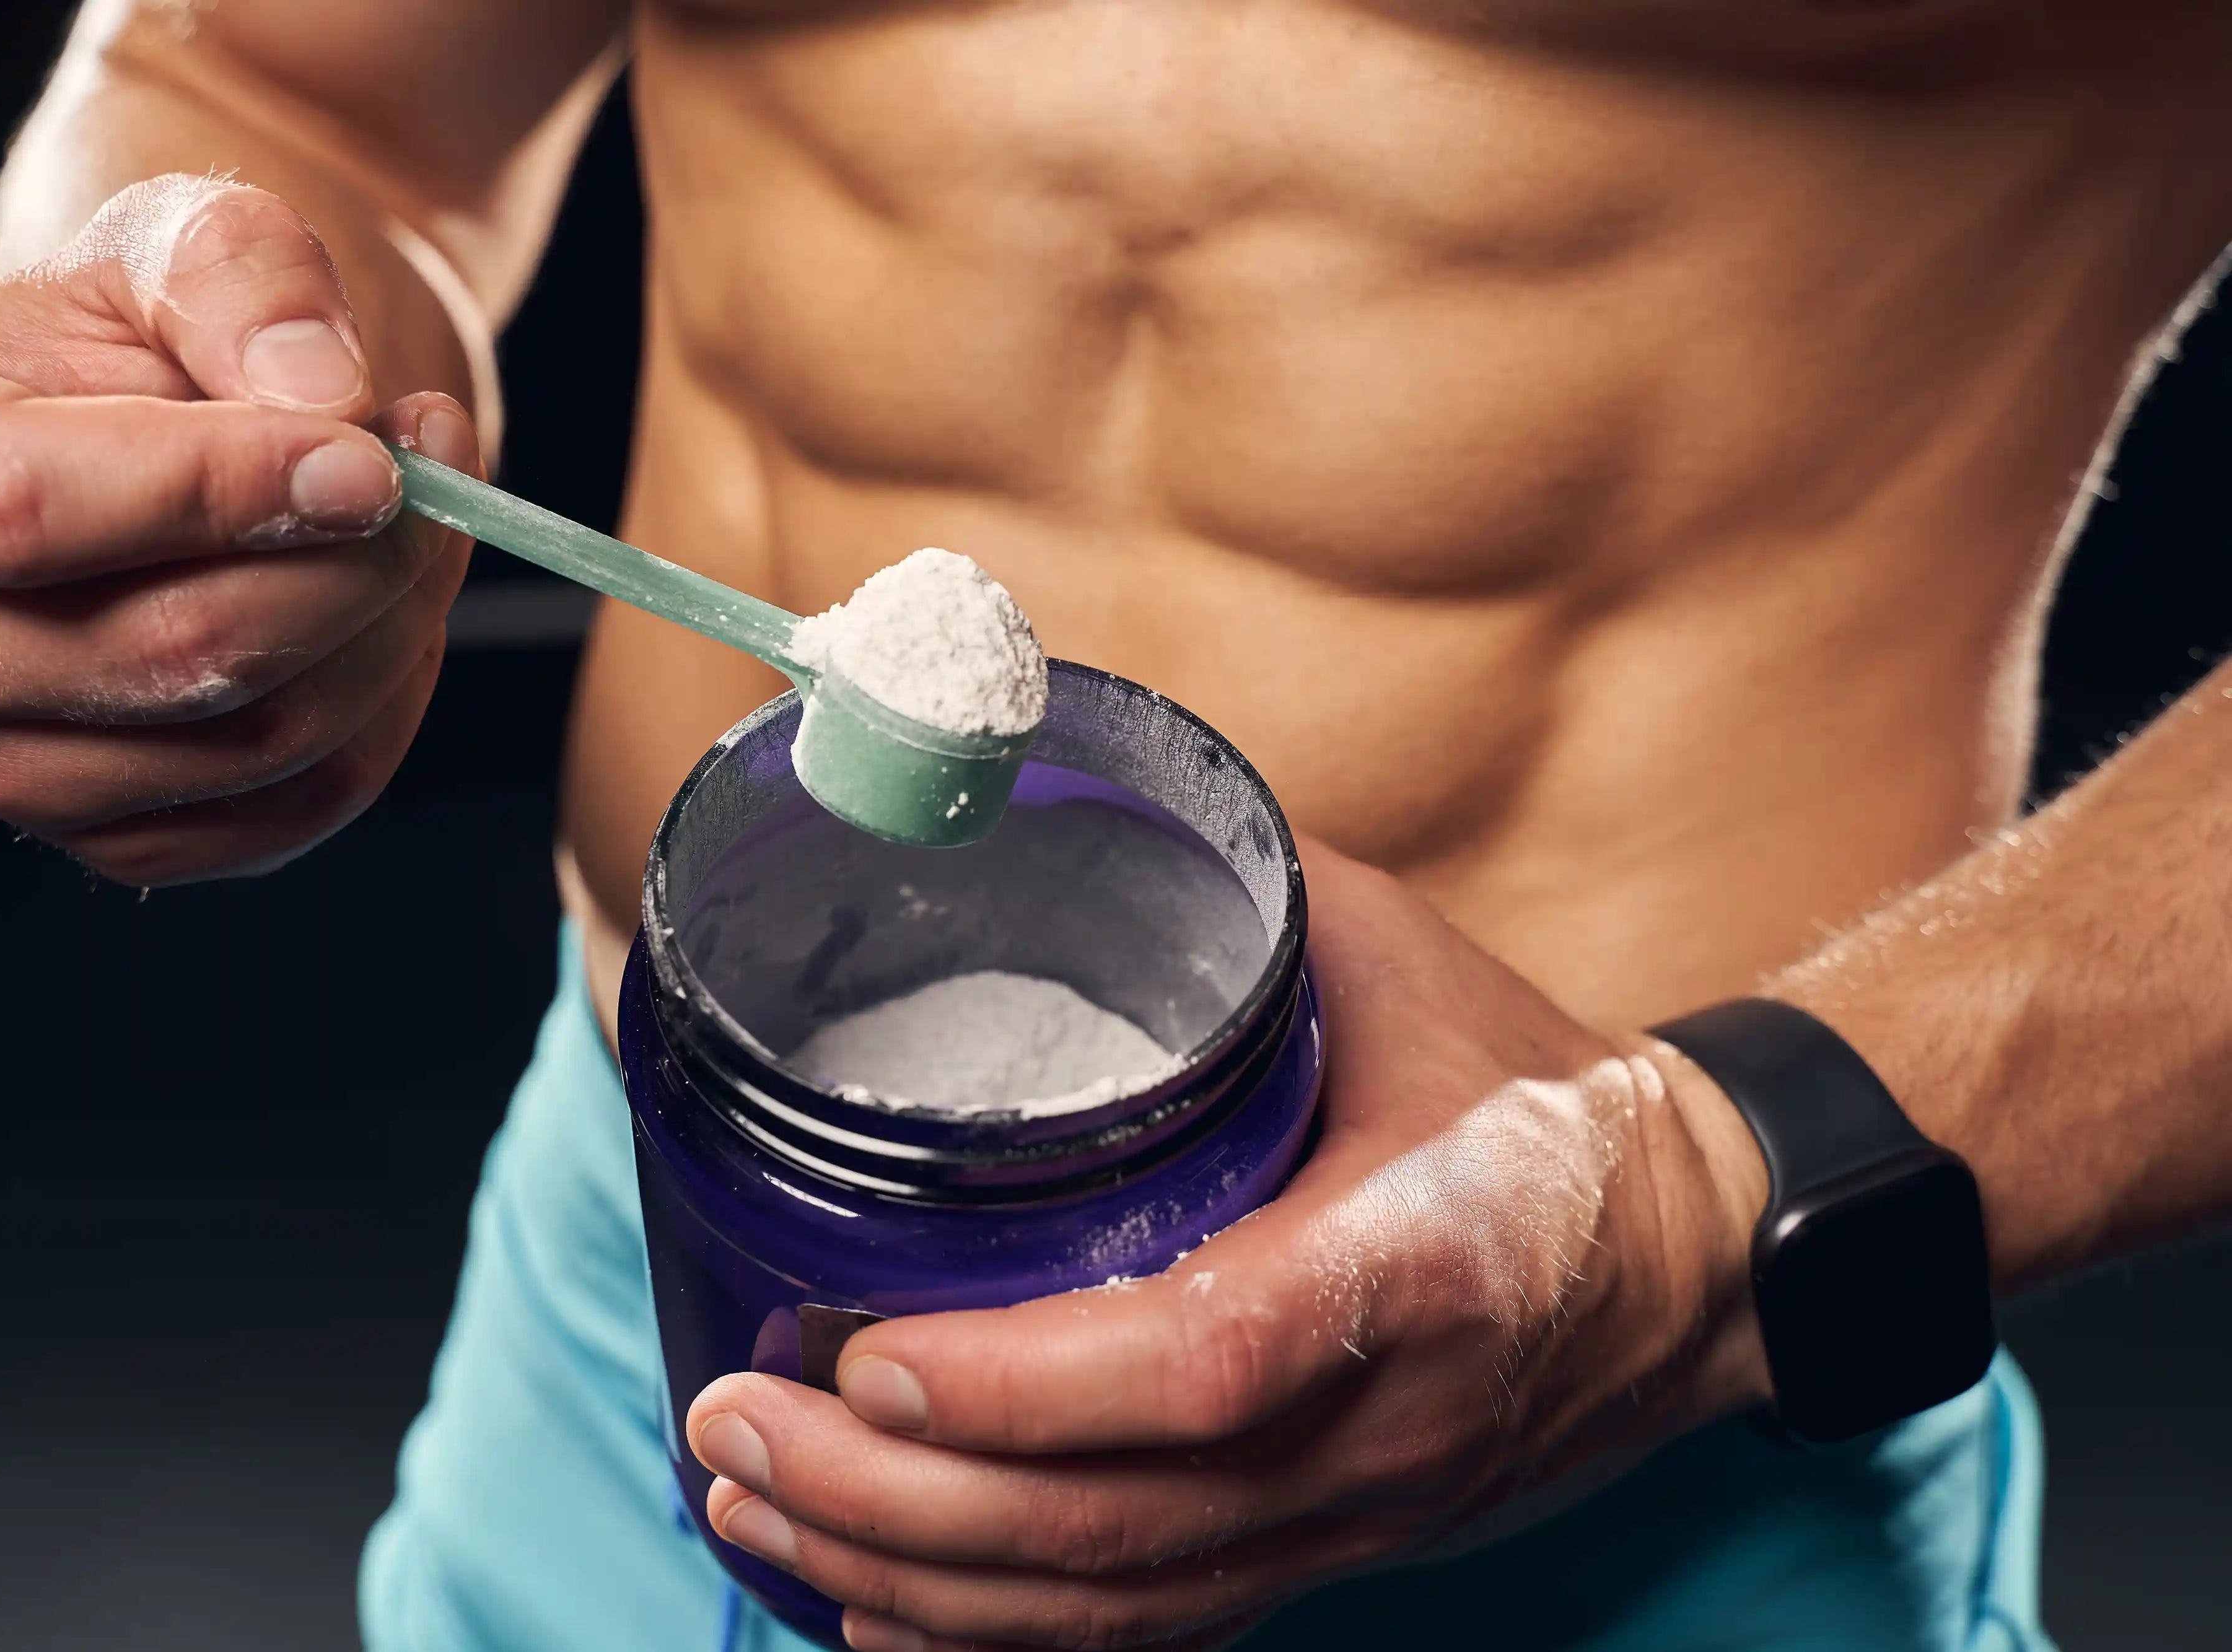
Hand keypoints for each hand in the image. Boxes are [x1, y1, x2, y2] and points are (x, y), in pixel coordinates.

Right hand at [0, 174, 476, 884]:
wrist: (197, 426)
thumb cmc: (174, 325)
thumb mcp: (198, 234)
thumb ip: (250, 280)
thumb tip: (324, 401)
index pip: (22, 513)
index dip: (222, 491)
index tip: (372, 458)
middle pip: (170, 650)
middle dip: (351, 561)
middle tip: (433, 468)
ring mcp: (13, 765)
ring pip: (261, 737)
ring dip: (392, 624)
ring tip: (425, 518)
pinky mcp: (131, 834)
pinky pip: (309, 800)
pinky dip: (391, 702)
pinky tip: (393, 609)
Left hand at [685, 841, 1773, 1650]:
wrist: (1697, 1251)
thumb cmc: (1532, 1083)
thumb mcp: (1394, 956)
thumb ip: (1224, 900)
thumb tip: (1024, 813)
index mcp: (1423, 1255)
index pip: (1212, 1358)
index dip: (1027, 1384)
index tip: (865, 1353)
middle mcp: (1385, 1423)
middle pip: (1123, 1521)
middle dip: (898, 1500)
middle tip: (731, 1427)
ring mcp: (1356, 1513)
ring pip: (1118, 1602)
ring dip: (914, 1580)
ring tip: (749, 1508)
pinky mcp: (1332, 1551)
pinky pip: (1154, 1630)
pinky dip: (1000, 1644)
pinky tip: (871, 1615)